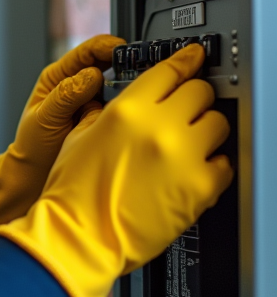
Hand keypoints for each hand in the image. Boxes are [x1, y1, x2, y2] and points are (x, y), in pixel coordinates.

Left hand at [0, 34, 123, 233]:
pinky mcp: (106, 119)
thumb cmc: (33, 147)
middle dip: (127, 64)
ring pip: (121, 86)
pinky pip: (125, 109)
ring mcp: (95, 103)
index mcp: (59, 77)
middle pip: (110, 64)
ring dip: (132, 88)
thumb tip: (92, 75)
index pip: (87, 51)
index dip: (107, 46)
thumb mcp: (44, 119)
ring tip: (142, 94)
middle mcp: (79, 86)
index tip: (124, 50)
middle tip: (143, 72)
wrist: (35, 177)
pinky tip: (137, 114)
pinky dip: (132, 109)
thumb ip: (66, 96)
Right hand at [0, 44, 232, 296]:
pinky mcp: (201, 187)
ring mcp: (185, 157)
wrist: (79, 237)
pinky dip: (212, 165)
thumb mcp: (79, 138)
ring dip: (205, 129)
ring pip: (218, 123)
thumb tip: (132, 101)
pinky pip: (224, 163)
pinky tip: (191, 171)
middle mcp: (159, 128)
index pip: (169, 71)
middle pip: (200, 91)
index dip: (185, 61)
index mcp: (127, 111)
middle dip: (194, 97)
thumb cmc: (73, 195)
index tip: (193, 58)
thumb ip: (108, 112)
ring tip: (188, 144)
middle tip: (185, 110)